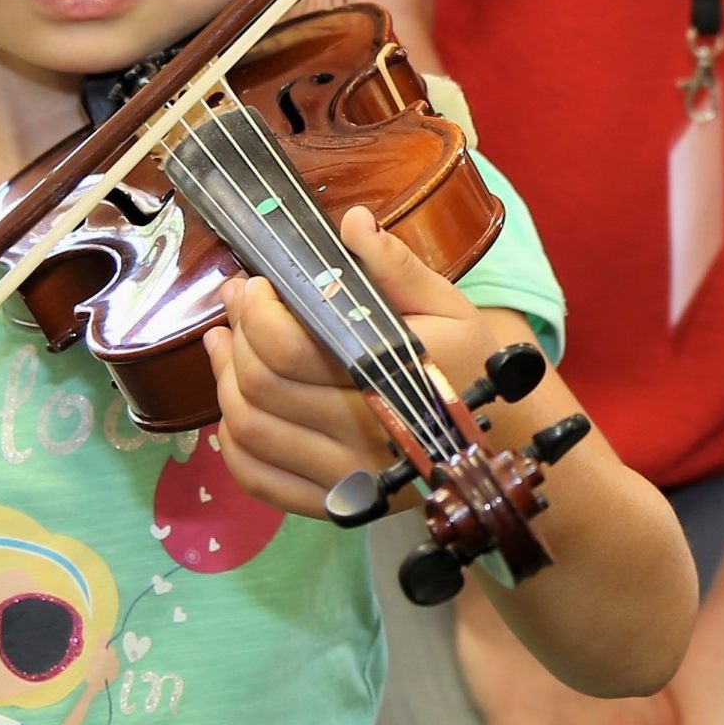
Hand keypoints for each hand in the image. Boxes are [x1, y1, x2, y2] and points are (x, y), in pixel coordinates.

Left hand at [206, 205, 487, 517]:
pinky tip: (235, 402)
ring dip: (224, 382)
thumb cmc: (468, 362)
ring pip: (249, 430)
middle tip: (240, 303)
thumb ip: (395, 266)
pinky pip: (257, 478)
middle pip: (261, 387)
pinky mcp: (331, 504)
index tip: (259, 284)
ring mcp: (345, 477)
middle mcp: (364, 437)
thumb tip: (351, 221)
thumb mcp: (447, 306)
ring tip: (226, 344)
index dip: (259, 312)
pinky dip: (232, 442)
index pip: (290, 349)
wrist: (499, 438)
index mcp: (392, 380)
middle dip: (239, 334)